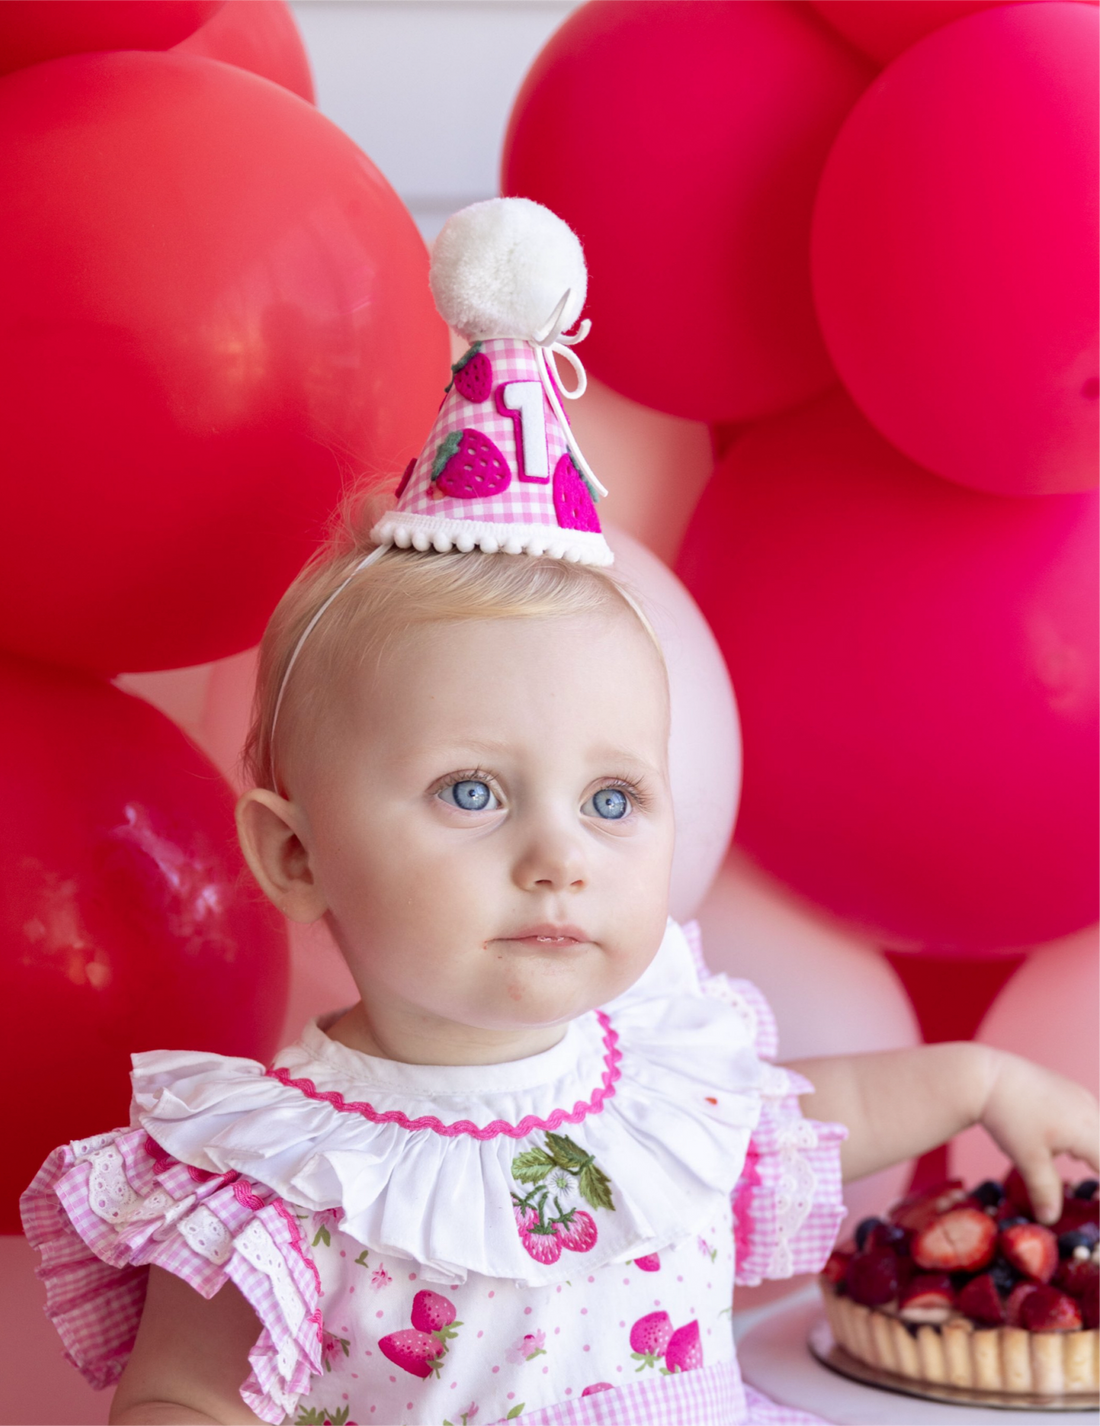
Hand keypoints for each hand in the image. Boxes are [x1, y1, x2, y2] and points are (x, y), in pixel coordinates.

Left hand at [980, 1050, 1099, 1224]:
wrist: (986, 1076)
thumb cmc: (1008, 1117)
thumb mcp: (1027, 1159)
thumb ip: (1044, 1191)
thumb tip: (1050, 1219)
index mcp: (1087, 1130)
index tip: (1094, 1201)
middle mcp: (1090, 1109)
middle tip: (1091, 1193)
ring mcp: (1080, 1096)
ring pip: (1098, 1131)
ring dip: (1096, 1152)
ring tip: (1082, 1170)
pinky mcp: (1068, 1089)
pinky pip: (1088, 1117)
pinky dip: (1086, 1135)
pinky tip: (1066, 1144)